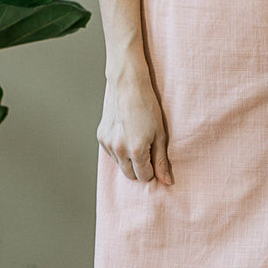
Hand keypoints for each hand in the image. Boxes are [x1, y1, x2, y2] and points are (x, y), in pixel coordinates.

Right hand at [97, 67, 172, 184]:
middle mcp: (120, 150)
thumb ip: (161, 160)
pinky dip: (119, 150)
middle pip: (130, 175)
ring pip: (120, 164)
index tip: (154, 158)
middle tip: (146, 151)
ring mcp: (108, 144)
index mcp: (136, 150)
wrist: (128, 86)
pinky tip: (126, 135)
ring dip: (128, 159)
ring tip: (136, 139)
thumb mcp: (160, 134)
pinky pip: (111, 153)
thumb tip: (166, 181)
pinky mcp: (101, 137)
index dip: (152, 170)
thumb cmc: (147, 107)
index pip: (144, 176)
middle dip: (139, 168)